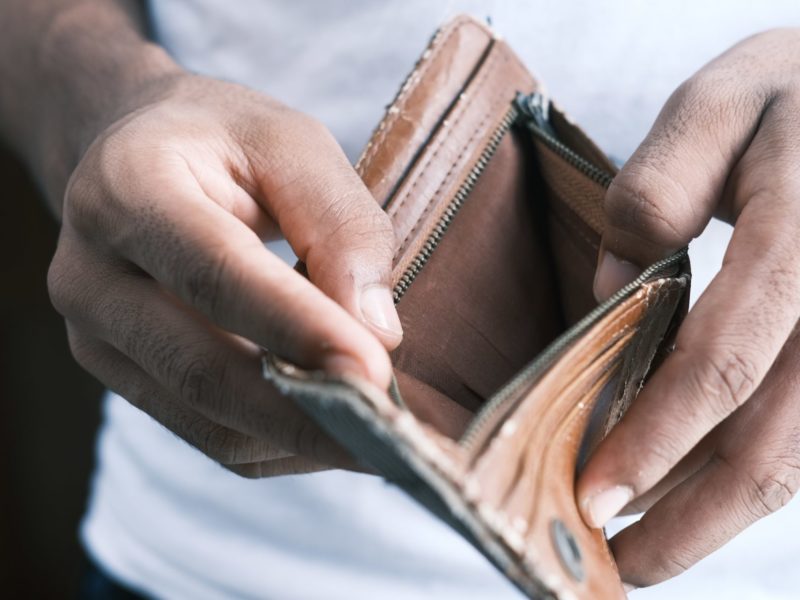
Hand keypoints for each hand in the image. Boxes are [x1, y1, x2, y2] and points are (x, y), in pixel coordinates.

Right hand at [47, 72, 403, 476]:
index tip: (375, 373)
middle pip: (201, 370)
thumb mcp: (293, 144)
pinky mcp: (121, 377)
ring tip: (376, 435)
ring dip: (299, 438)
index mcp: (128, 188)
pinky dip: (278, 444)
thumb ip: (340, 225)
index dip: (297, 329)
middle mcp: (91, 274)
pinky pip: (208, 436)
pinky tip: (329, 425)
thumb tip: (377, 332)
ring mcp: (95, 337)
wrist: (138, 158)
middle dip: (305, 414)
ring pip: (206, 422)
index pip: (216, 274)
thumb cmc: (224, 143)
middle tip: (391, 435)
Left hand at [578, 29, 799, 587]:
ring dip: (719, 514)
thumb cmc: (793, 92)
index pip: (726, 362)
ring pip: (799, 454)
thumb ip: (656, 189)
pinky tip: (698, 489)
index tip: (596, 495)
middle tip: (618, 559)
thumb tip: (611, 289)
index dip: (659, 439)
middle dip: (690, 515)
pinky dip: (751, 474)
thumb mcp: (717, 105)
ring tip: (650, 547)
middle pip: (774, 441)